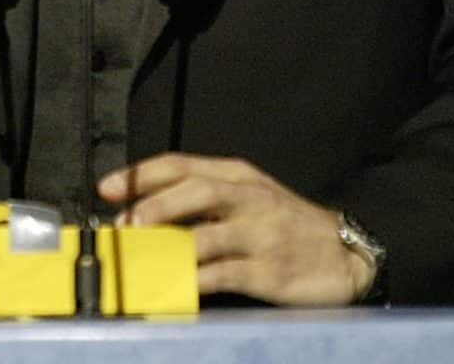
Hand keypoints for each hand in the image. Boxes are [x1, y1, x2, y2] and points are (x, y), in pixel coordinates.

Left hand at [98, 153, 374, 305]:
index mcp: (238, 175)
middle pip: (196, 191)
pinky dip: (194, 282)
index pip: (182, 165)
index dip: (141, 175)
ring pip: (207, 235)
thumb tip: (142, 215)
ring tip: (138, 260)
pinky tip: (172, 288)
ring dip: (168, 248)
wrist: (346, 253)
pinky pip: (225, 275)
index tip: (107, 188)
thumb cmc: (285, 225)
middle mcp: (249, 198)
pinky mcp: (270, 270)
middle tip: (124, 224)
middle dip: (155, 206)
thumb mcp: (248, 199)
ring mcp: (261, 234)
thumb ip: (203, 202)